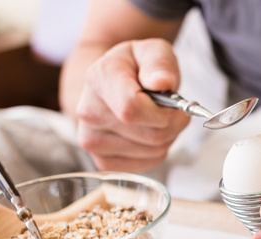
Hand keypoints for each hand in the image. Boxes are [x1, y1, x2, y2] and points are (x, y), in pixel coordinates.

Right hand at [75, 38, 189, 171]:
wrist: (114, 82)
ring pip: (153, 151)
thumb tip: (162, 82)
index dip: (162, 111)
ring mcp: (92, 140)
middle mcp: (88, 112)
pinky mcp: (103, 160)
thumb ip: (160, 63)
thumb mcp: (153, 51)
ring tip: (157, 118)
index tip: (170, 102)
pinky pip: (147, 164)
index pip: (132, 109)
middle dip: (172, 123)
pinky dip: (158, 151)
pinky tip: (149, 133)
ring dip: (168, 136)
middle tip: (170, 109)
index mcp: (98, 79)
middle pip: (151, 134)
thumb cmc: (137, 67)